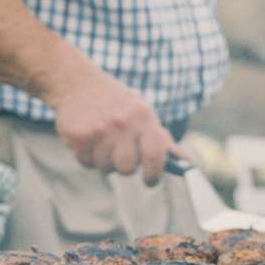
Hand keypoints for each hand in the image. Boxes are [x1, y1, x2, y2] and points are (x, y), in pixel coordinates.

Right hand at [45, 67, 173, 184]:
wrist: (78, 83)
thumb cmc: (116, 103)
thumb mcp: (142, 112)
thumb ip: (161, 139)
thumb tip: (186, 162)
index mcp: (143, 116)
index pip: (155, 155)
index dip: (154, 174)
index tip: (150, 181)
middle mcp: (123, 122)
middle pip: (127, 168)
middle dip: (124, 167)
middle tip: (120, 155)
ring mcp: (99, 129)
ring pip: (105, 167)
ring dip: (104, 160)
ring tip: (102, 141)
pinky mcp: (78, 135)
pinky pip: (86, 162)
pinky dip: (87, 155)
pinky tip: (88, 138)